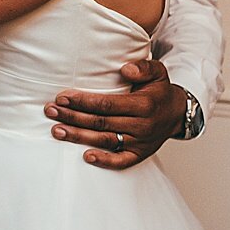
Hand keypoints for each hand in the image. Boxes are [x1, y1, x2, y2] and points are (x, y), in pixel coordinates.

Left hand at [45, 59, 183, 170]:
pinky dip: (104, 161)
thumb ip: (143, 67)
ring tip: (56, 130)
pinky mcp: (140, 154)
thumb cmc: (160, 91)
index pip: (107, 104)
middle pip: (101, 122)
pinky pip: (121, 161)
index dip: (83, 101)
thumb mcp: (158, 72)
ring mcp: (140, 142)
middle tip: (50, 111)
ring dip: (79, 137)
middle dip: (73, 117)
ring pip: (105, 140)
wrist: (178, 114)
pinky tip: (86, 157)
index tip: (62, 97)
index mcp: (143, 105)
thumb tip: (125, 69)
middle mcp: (141, 125)